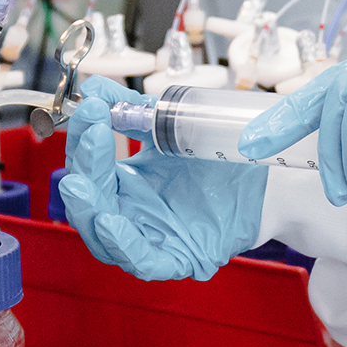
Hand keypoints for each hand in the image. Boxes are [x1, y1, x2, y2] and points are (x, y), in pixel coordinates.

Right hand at [56, 75, 265, 281]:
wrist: (265, 182)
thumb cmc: (217, 161)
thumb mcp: (171, 129)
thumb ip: (134, 109)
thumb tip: (94, 87)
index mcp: (123, 185)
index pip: (88, 165)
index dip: (84, 139)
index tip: (91, 106)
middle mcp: (129, 214)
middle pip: (89, 201)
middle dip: (84, 167)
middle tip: (93, 134)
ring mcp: (149, 238)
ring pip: (103, 236)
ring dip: (89, 208)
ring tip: (80, 182)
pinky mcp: (175, 259)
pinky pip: (141, 259)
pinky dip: (123, 243)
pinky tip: (111, 221)